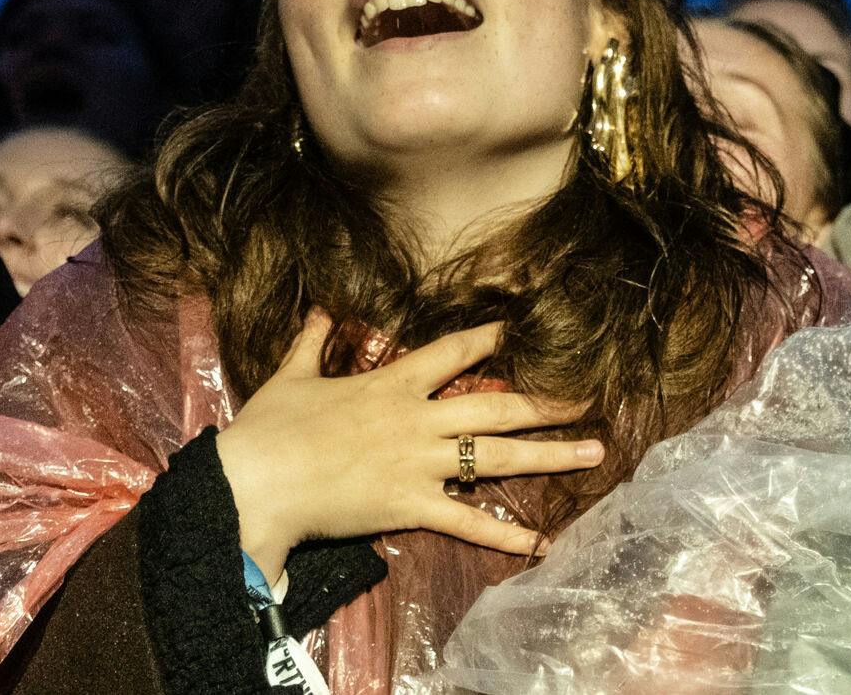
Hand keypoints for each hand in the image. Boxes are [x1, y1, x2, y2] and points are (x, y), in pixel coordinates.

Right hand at [214, 310, 602, 582]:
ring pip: (498, 456)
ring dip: (550, 455)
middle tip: (589, 401)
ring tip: (594, 452)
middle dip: (548, 403)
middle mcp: (419, 420)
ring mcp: (420, 464)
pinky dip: (505, 535)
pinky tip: (541, 542)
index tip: (519, 330)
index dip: (489, 338)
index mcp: (394, 384)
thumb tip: (318, 309)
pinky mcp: (412, 506)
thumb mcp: (292, 376)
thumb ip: (312, 342)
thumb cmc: (270, 429)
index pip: (454, 352)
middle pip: (498, 406)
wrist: (256, 484)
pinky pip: (468, 522)